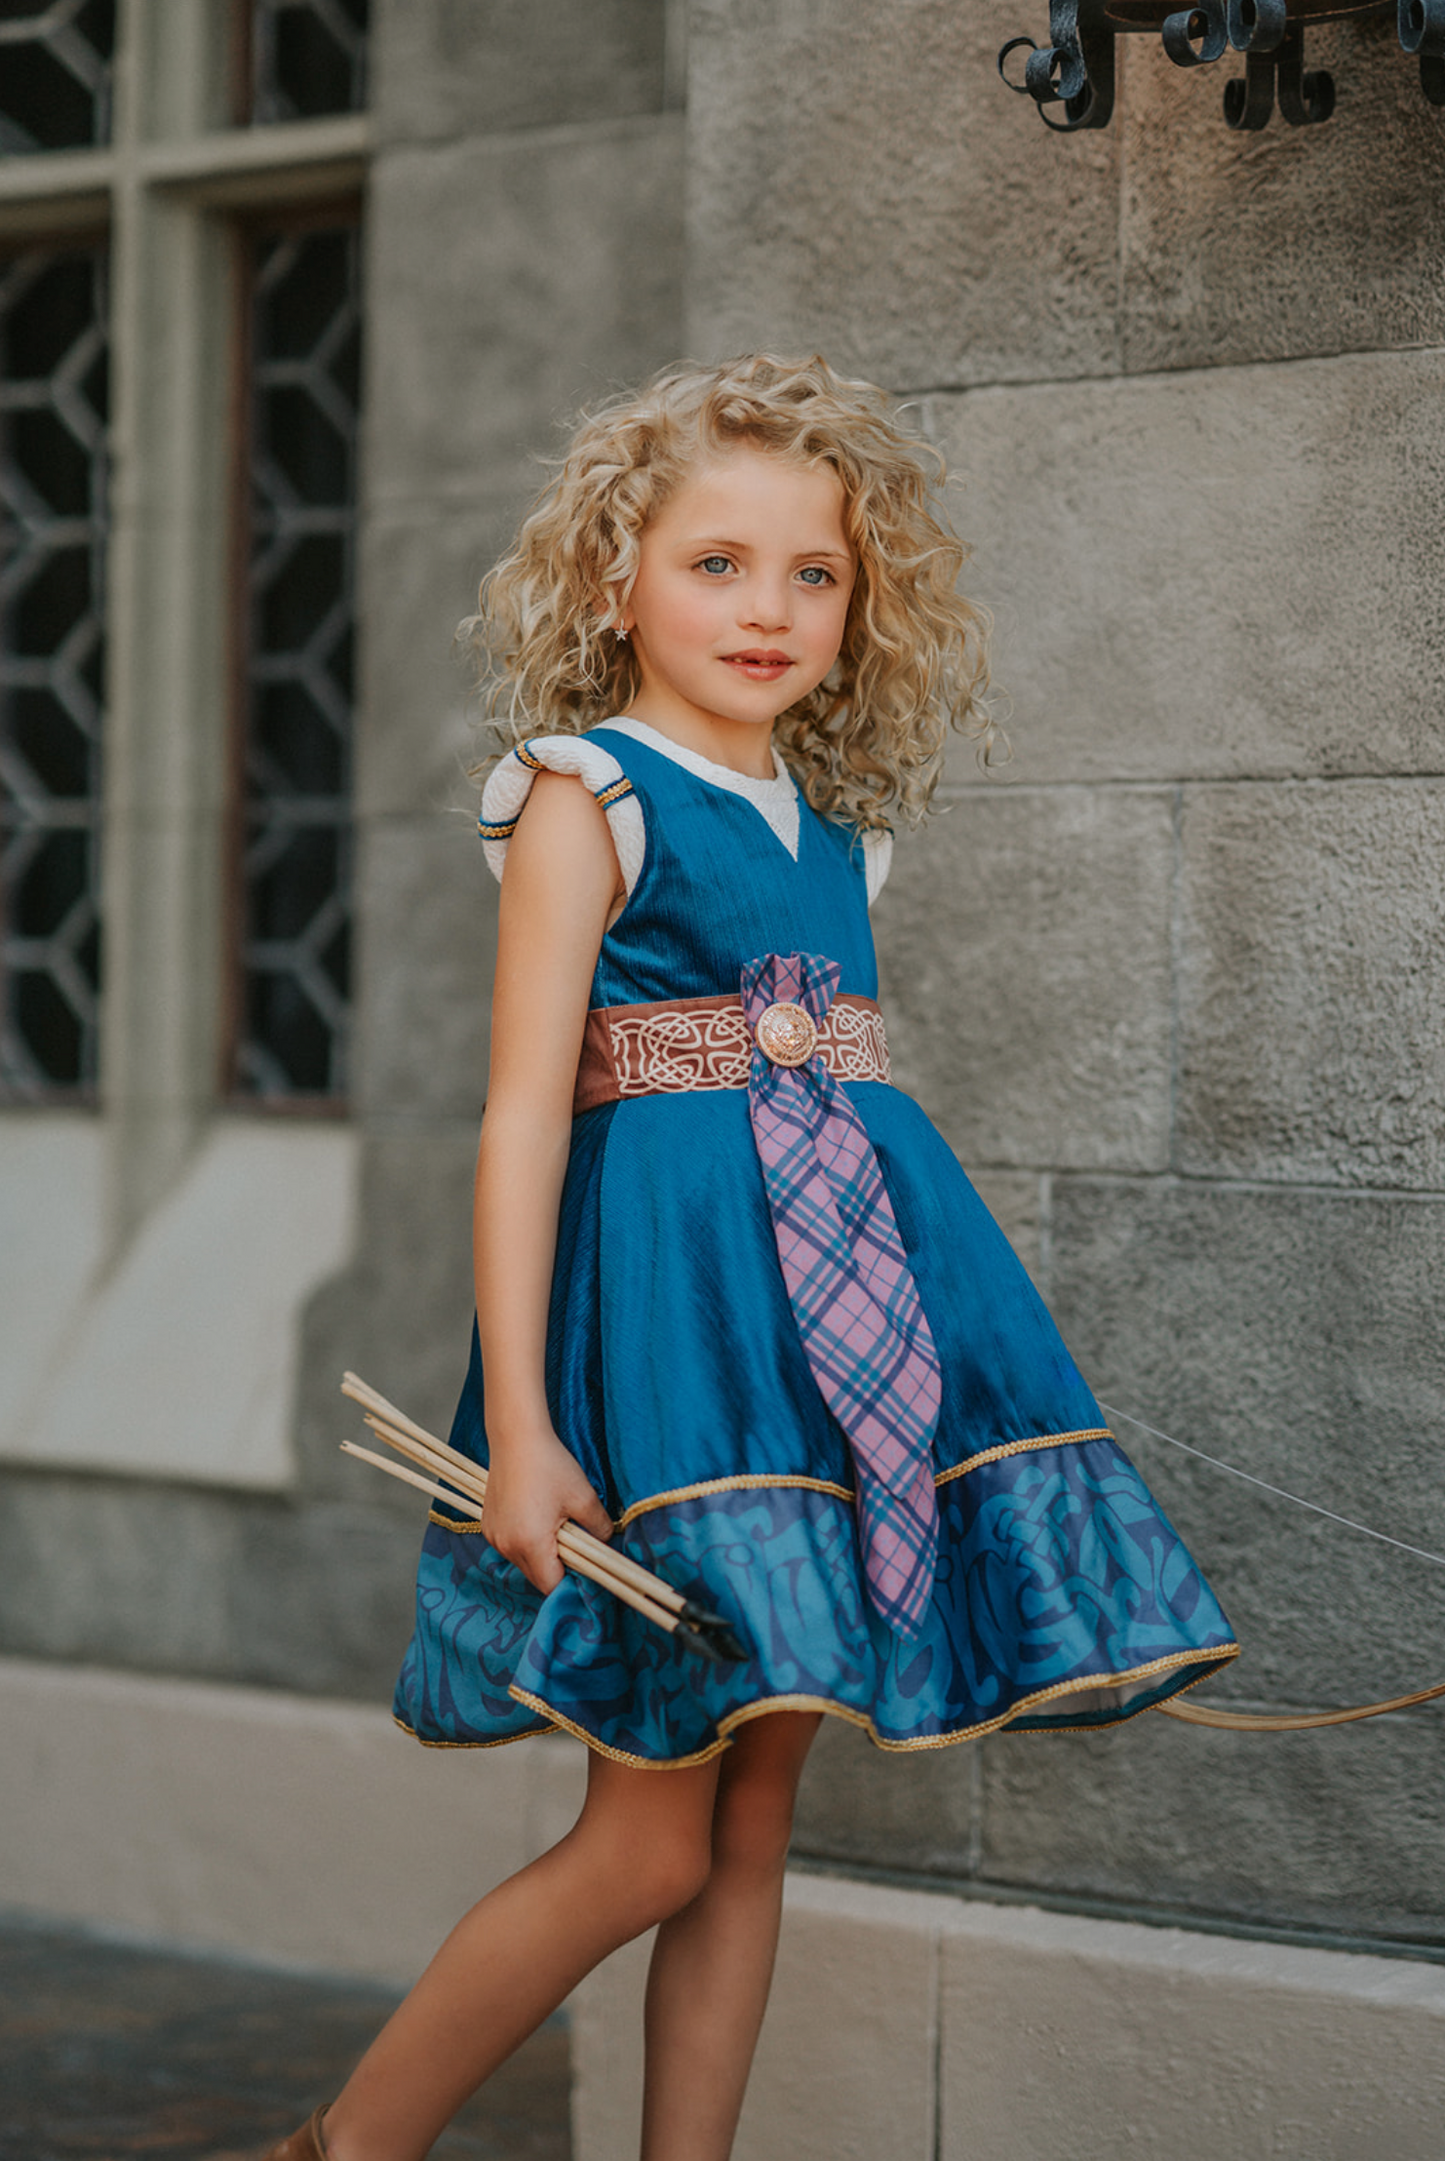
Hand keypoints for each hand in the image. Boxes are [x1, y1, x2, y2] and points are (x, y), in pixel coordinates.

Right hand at [481, 1424, 612, 1594]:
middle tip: (574, 1542)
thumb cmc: (550, 1465)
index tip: (585, 1565)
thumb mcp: (584, 1498)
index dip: (571, 1580)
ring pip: (523, 1563)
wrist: (516, 1438)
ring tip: (555, 1525)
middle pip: (537, 1577)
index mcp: (530, 1543)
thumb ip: (600, 1529)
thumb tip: (606, 1544)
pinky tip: (536, 1517)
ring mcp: (494, 1537)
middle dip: (557, 1567)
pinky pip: (510, 1547)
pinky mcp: (488, 1526)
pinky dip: (525, 1542)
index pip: (551, 1585)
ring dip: (540, 1555)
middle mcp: (507, 1546)